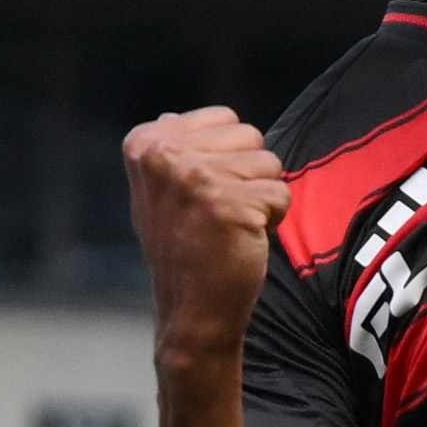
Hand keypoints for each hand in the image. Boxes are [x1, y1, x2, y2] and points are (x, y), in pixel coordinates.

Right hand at [124, 108, 292, 367]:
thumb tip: (173, 117)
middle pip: (249, 135)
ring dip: (261, 197)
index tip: (201, 195)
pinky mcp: (229, 203)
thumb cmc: (185, 247)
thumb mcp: (160, 189)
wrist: (191, 310)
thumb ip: (172, 149)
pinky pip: (281, 194)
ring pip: (269, 162)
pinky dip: (273, 219)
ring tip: (230, 225)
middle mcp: (164, 154)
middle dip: (247, 174)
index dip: (227, 158)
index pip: (224, 118)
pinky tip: (243, 239)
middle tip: (218, 212)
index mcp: (145, 142)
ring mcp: (195, 178)